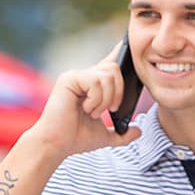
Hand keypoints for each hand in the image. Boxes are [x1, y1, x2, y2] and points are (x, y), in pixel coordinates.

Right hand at [24, 48, 141, 158]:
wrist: (56, 145)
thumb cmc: (74, 138)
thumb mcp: (104, 136)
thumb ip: (122, 134)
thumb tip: (138, 131)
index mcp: (92, 86)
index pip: (111, 63)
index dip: (122, 54)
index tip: (128, 49)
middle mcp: (84, 77)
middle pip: (114, 68)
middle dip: (119, 92)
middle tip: (110, 109)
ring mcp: (76, 77)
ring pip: (108, 75)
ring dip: (106, 99)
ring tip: (93, 112)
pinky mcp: (69, 79)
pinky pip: (95, 81)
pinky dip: (96, 99)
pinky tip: (85, 108)